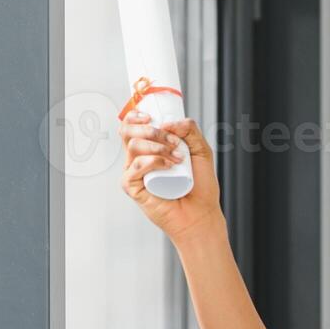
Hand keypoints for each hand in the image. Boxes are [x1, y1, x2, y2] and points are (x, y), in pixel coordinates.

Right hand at [118, 113, 224, 248]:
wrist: (201, 213)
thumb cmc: (200, 186)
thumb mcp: (202, 151)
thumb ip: (190, 130)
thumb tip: (168, 122)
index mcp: (150, 147)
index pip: (132, 125)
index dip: (135, 115)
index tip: (150, 116)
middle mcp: (138, 158)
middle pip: (127, 131)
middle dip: (152, 130)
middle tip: (173, 142)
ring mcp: (134, 172)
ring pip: (134, 145)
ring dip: (158, 147)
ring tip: (178, 159)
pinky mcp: (132, 186)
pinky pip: (136, 165)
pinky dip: (154, 161)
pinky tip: (169, 167)